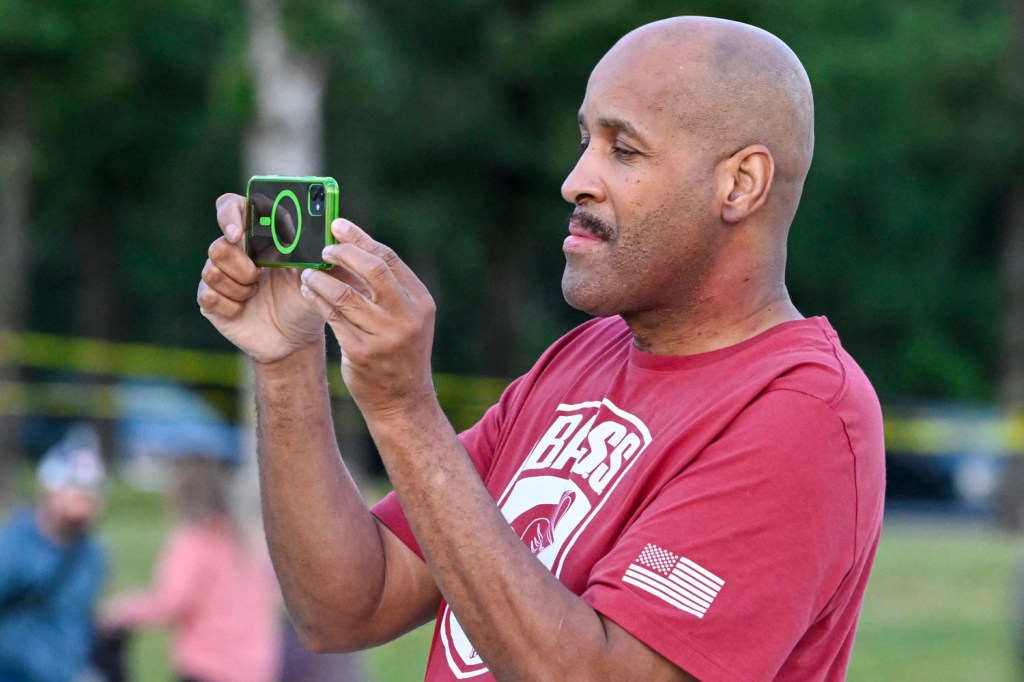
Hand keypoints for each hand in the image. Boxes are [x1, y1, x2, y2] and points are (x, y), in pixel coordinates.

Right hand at [197, 193, 324, 362]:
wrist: (296, 340)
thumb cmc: (308, 301)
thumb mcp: (322, 277)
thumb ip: (326, 253)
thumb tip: (334, 231)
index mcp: (260, 237)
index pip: (232, 207)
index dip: (229, 214)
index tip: (238, 233)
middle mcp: (236, 252)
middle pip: (219, 244)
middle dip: (241, 265)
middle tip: (259, 277)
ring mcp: (220, 276)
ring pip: (212, 270)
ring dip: (239, 287)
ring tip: (256, 295)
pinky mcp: (211, 301)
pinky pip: (208, 295)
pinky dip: (230, 305)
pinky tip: (244, 310)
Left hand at [298, 219, 436, 414]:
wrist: (402, 401)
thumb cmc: (399, 352)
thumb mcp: (405, 319)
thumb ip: (384, 288)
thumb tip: (347, 250)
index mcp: (420, 302)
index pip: (389, 259)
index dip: (361, 239)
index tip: (338, 226)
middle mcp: (407, 317)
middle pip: (372, 269)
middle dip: (342, 253)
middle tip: (323, 249)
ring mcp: (385, 336)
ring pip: (345, 294)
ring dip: (321, 279)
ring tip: (308, 274)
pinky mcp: (362, 352)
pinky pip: (333, 317)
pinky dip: (317, 300)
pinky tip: (309, 293)